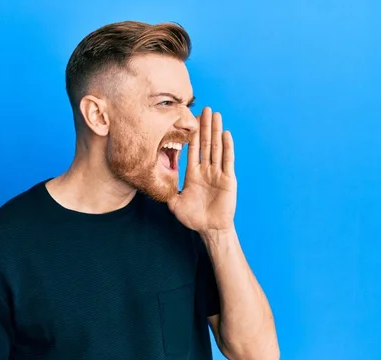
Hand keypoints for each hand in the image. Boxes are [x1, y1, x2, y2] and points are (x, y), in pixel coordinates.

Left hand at [168, 107, 236, 233]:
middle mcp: (206, 170)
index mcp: (193, 174)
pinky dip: (227, 147)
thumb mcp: (174, 204)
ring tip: (216, 115)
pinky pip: (227, 160)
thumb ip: (166, 193)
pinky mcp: (228, 179)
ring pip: (216, 148)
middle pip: (206, 144)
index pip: (193, 150)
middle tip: (205, 109)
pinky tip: (225, 133)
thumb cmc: (193, 218)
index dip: (192, 135)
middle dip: (205, 126)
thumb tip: (152, 184)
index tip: (191, 120)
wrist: (210, 229)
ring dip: (216, 131)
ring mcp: (218, 173)